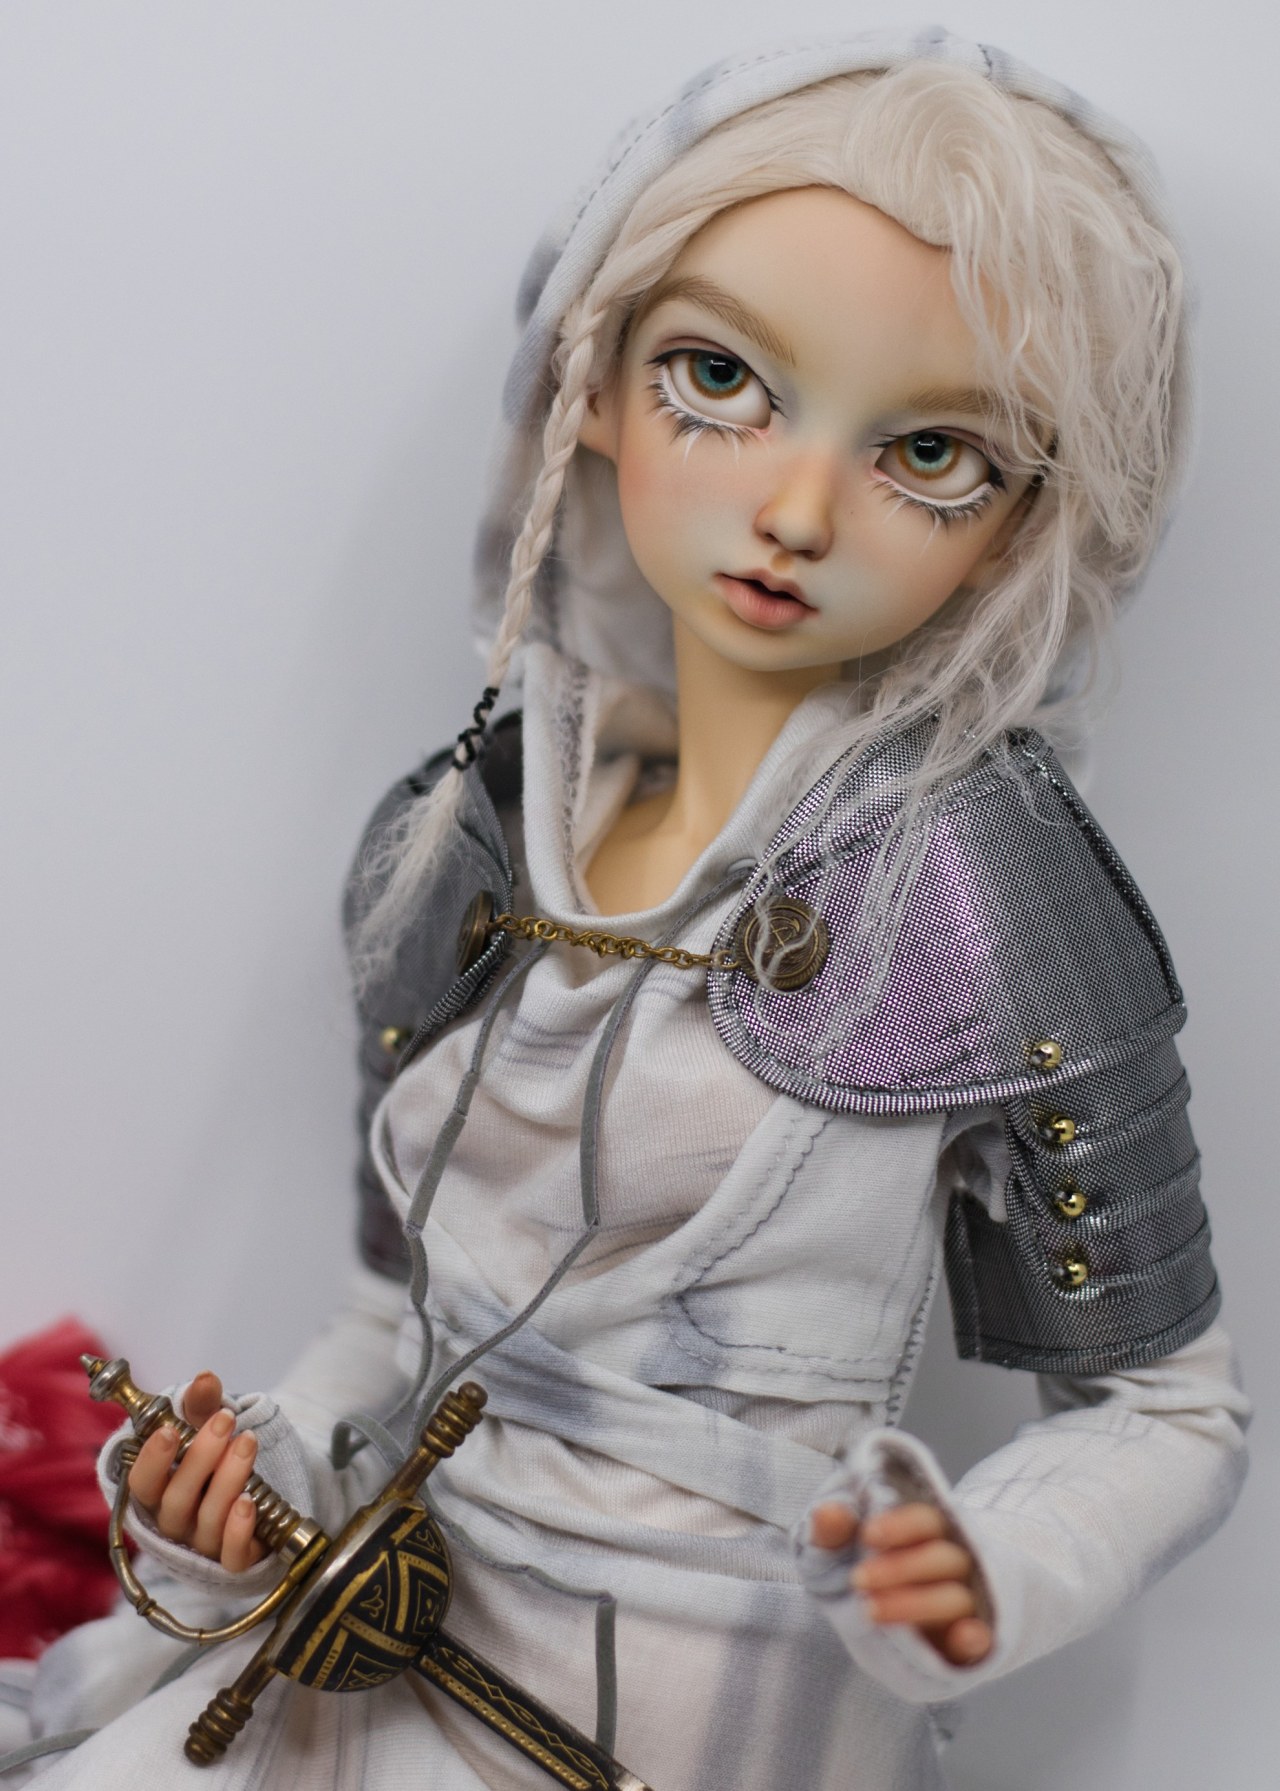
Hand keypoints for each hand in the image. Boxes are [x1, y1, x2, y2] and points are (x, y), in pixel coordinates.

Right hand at [126, 1370, 266, 1571]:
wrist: (255, 1497)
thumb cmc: (216, 1461)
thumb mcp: (208, 1429)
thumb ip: (202, 1407)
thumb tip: (205, 1379)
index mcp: (157, 1492)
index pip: (141, 1484)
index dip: (152, 1460)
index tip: (169, 1430)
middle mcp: (174, 1522)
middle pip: (176, 1499)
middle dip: (200, 1457)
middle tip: (225, 1421)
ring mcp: (203, 1543)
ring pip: (208, 1520)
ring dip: (229, 1479)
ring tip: (248, 1443)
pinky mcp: (234, 1558)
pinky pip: (231, 1556)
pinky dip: (239, 1530)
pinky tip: (250, 1501)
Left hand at [810, 1500, 992, 1666]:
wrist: (884, 1622)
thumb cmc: (864, 1576)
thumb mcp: (840, 1552)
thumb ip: (833, 1532)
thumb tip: (829, 1514)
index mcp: (929, 1533)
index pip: (926, 1521)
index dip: (901, 1526)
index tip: (868, 1536)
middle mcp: (954, 1565)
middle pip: (941, 1558)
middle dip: (900, 1568)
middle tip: (858, 1579)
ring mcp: (965, 1604)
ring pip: (955, 1598)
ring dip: (917, 1603)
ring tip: (872, 1611)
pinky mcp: (967, 1643)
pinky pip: (983, 1639)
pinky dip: (977, 1638)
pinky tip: (965, 1637)